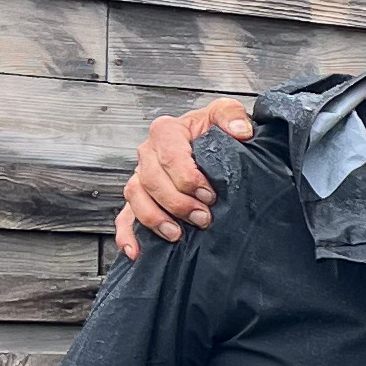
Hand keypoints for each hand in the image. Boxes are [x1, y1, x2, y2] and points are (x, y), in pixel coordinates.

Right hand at [114, 99, 250, 259]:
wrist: (211, 145)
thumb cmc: (213, 132)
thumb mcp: (225, 115)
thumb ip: (231, 115)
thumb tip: (240, 132)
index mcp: (166, 131)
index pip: (169, 156)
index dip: (187, 178)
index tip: (210, 194)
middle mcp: (148, 153)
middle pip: (151, 180)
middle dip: (177, 203)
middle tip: (203, 218)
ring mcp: (141, 176)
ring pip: (135, 197)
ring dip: (154, 219)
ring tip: (176, 234)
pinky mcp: (140, 197)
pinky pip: (125, 216)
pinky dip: (127, 234)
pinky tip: (136, 251)